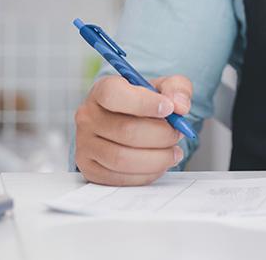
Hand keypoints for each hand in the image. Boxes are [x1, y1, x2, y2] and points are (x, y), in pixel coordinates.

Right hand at [74, 74, 192, 185]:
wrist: (127, 122)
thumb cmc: (143, 104)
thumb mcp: (163, 87)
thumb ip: (176, 89)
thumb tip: (180, 106)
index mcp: (102, 90)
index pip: (114, 94)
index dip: (145, 103)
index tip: (169, 108)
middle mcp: (88, 116)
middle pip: (125, 130)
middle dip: (160, 135)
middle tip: (177, 134)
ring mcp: (85, 144)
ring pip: (122, 158)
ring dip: (156, 158)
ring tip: (173, 152)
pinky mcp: (90, 169)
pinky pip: (119, 178)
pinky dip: (145, 174)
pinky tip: (158, 164)